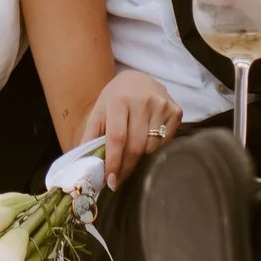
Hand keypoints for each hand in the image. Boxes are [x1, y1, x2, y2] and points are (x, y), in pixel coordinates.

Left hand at [83, 70, 182, 187]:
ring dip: (140, 159)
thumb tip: (84, 165)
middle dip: (126, 168)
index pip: (117, 137)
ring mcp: (162, 105)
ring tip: (131, 157)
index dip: (114, 162)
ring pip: (151, 147)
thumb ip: (91, 136)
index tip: (111, 181)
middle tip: (118, 181)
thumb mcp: (99, 111)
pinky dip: (154, 149)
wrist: (138, 79)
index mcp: (118, 100)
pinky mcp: (176, 111)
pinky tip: (146, 143)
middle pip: (135, 146)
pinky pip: (165, 142)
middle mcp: (142, 100)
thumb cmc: (116, 99)